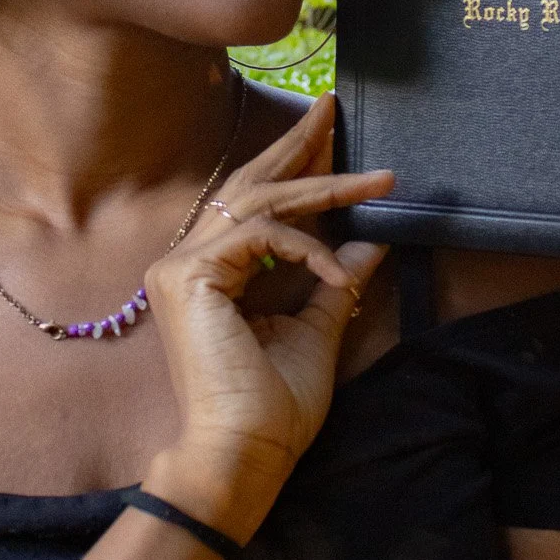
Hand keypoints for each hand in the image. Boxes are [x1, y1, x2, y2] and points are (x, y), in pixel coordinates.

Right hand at [143, 94, 389, 539]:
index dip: (297, 169)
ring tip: (378, 179)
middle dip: (297, 145)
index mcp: (211, 275)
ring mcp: (181, 267)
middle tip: (335, 108)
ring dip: (323, 185)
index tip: (334, 137)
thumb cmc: (273, 407)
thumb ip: (333, 285)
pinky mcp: (190, 276)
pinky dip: (308, 248)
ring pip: (260, 203)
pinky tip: (338, 270)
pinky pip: (262, 236)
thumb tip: (368, 247)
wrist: (244, 452)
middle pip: (249, 186)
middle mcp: (187, 262)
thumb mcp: (315, 332)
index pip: (257, 206)